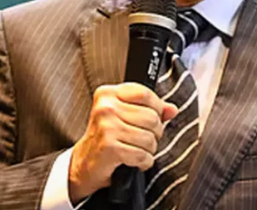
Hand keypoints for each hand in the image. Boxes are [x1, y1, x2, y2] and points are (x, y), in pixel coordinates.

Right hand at [68, 83, 178, 202]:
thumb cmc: (106, 138)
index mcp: (108, 94)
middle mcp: (105, 107)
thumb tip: (172, 109)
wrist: (84, 163)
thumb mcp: (125, 116)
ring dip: (149, 150)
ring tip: (137, 150)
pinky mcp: (109, 147)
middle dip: (155, 133)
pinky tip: (133, 161)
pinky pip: (142, 155)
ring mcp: (106, 127)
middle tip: (143, 139)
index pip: (145, 93)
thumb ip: (150, 109)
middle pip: (151, 117)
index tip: (153, 117)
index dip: (156, 108)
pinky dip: (143, 162)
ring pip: (149, 138)